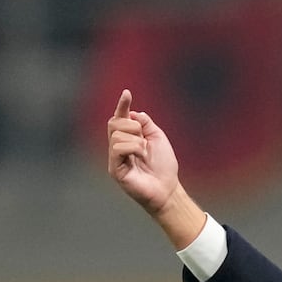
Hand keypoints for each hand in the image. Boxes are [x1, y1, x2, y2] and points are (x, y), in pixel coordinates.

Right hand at [106, 89, 180, 214]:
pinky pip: (117, 148)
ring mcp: (115, 158)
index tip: (127, 93)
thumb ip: (146, 124)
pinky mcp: (115, 169)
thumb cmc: (163, 166)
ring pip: (117, 135)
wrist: (167, 188)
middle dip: (131, 125)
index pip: (120, 118)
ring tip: (144, 152)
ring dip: (136, 140)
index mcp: (128, 139)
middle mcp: (118, 147)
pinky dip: (132, 148)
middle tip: (144, 138)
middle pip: (114, 123)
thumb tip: (134, 112)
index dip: (122, 105)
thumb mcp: (157, 138)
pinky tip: (140, 156)